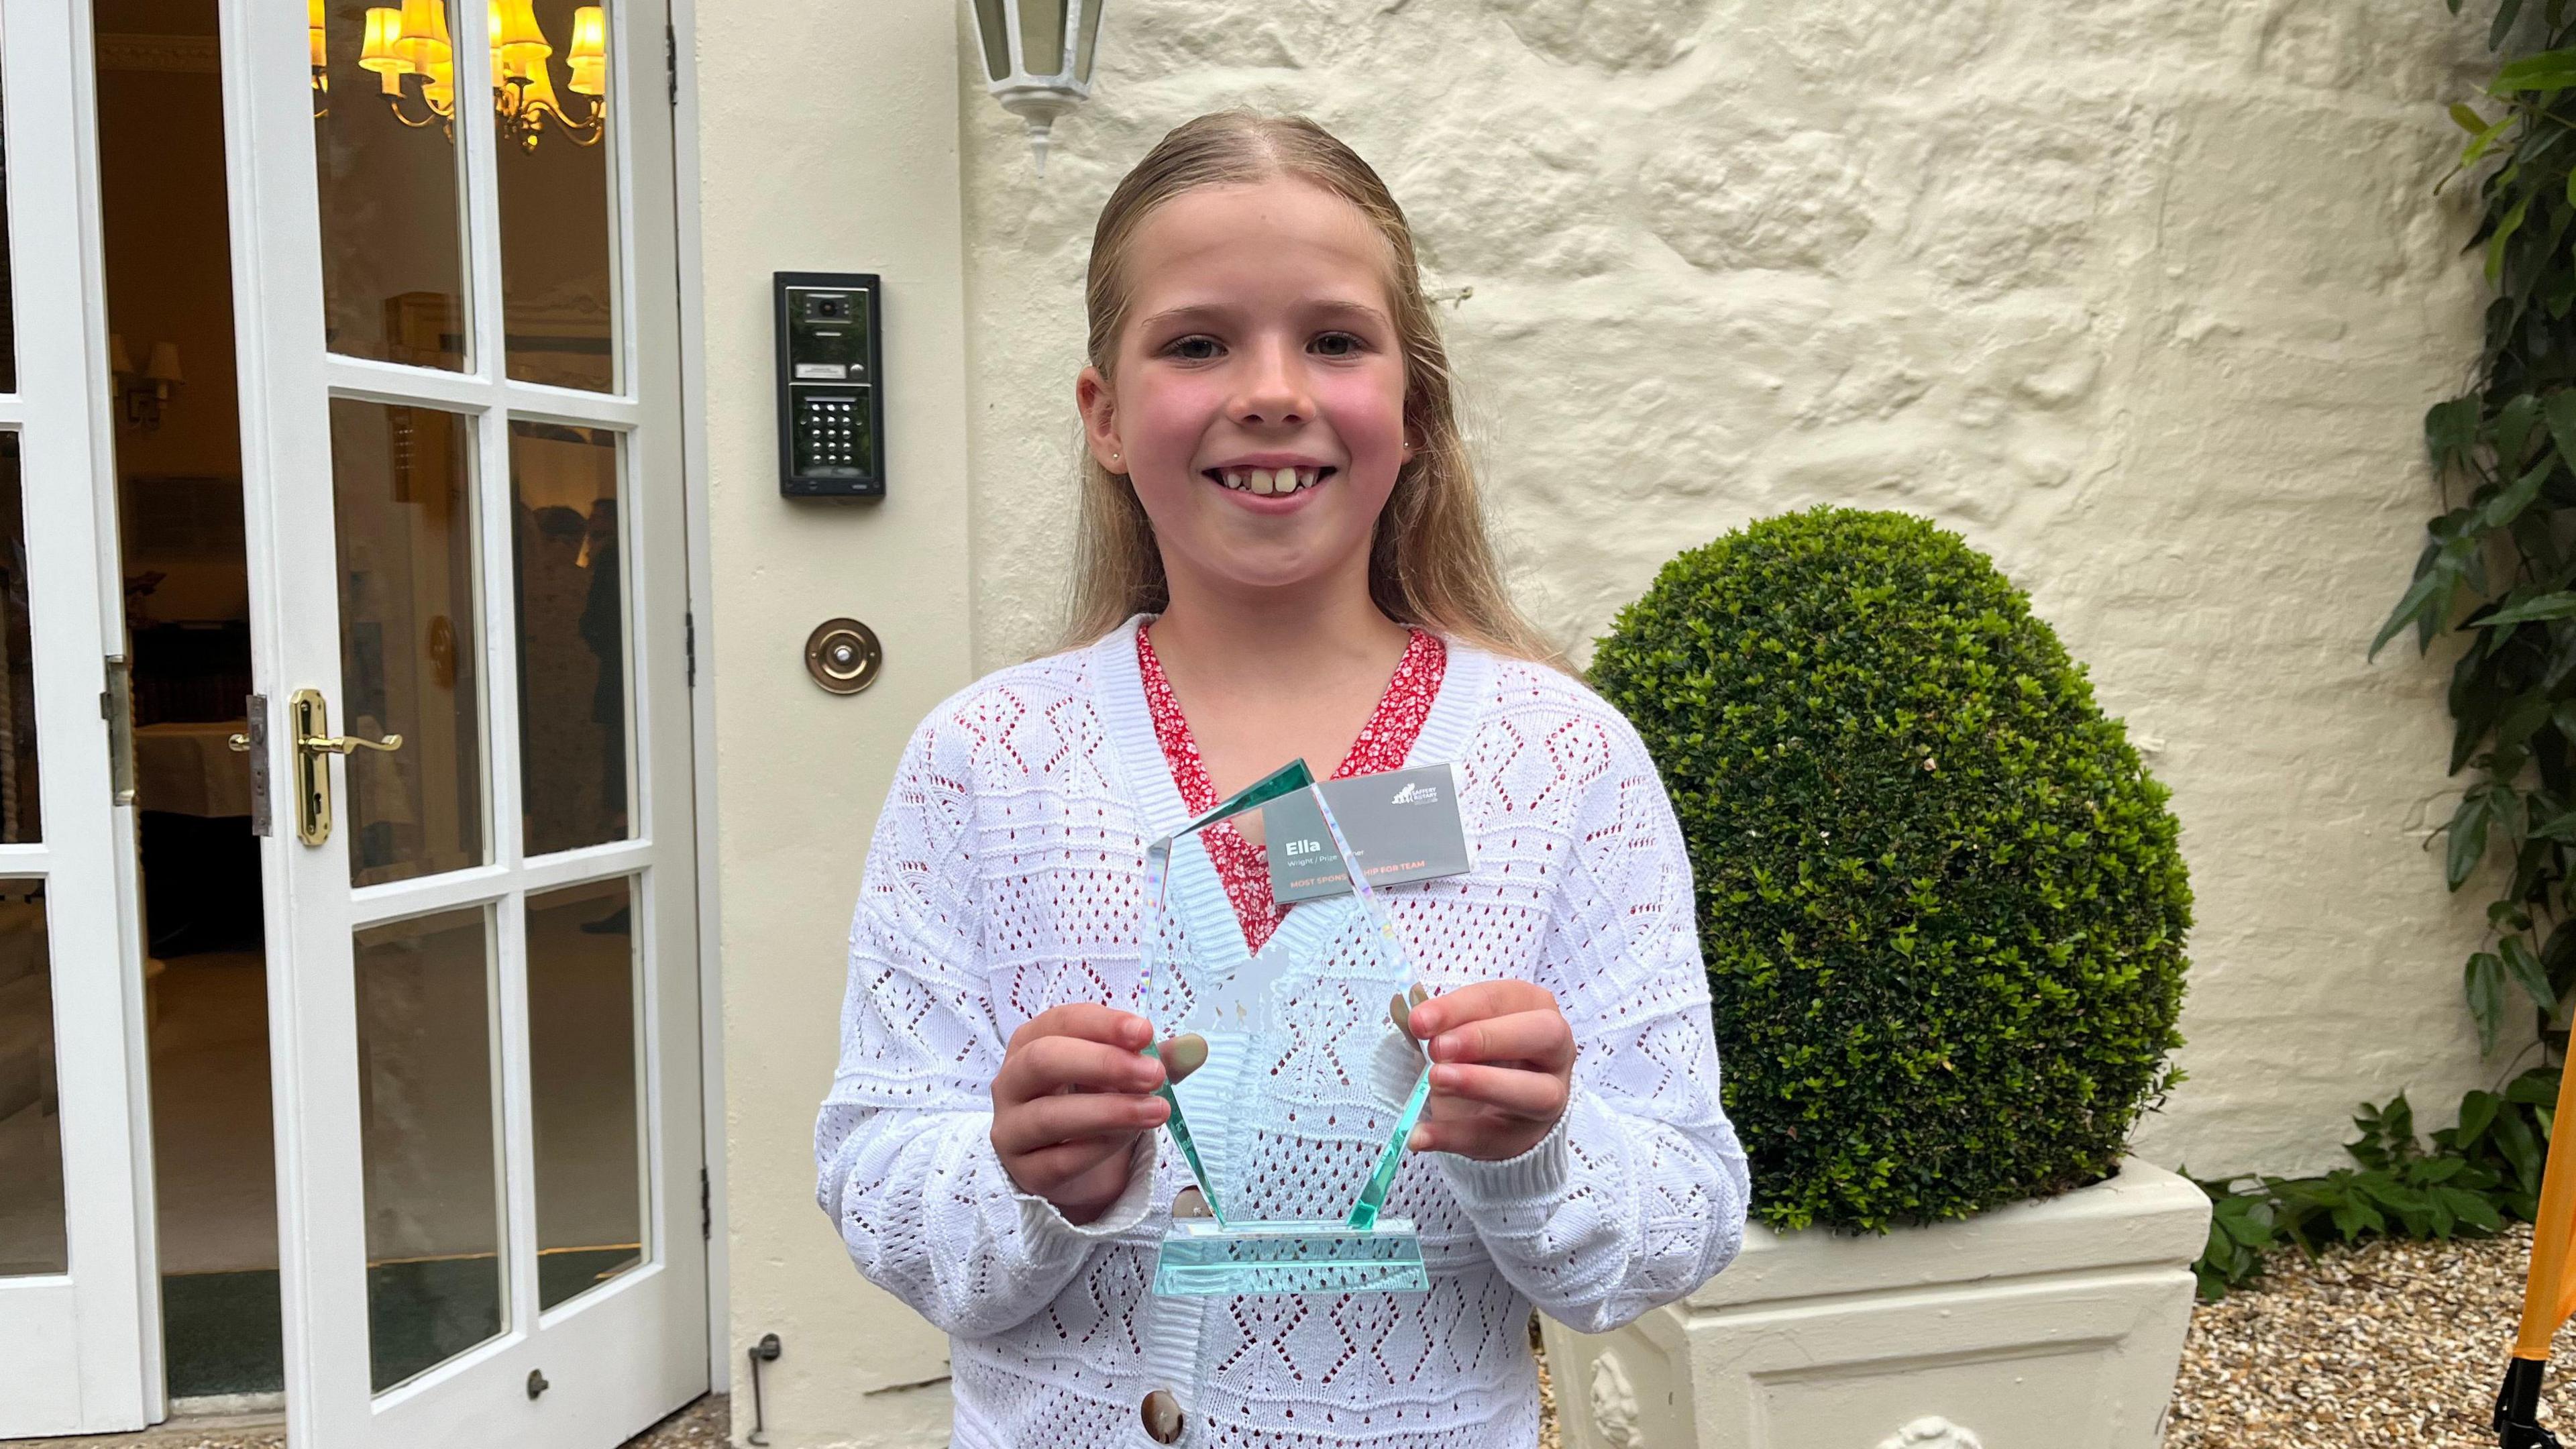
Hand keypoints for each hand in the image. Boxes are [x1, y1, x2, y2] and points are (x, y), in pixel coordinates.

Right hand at [990, 1004, 1170, 1224]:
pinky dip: (1100, 1149)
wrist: (1074, 1164)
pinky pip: (1060, 1160)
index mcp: (1032, 1041)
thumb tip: (1197, 1046)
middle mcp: (1012, 1080)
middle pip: (1044, 1061)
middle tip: (1154, 1074)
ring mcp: (1011, 1128)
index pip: (1062, 1021)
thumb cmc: (1093, 1101)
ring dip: (1110, 1111)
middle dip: (1103, 1063)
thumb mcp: (1126, 1075)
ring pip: (1050, 1115)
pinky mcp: (1024, 1172)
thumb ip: (1158, 1058)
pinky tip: (1130, 1140)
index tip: (1146, 1032)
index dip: (1104, 1024)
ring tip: (1157, 1111)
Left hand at [1403, 981, 1575, 1161]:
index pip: (1502, 998)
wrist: (1490, 1108)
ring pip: (1537, 1092)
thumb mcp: (1453, 1032)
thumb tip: (1403, 1003)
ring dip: (1482, 1084)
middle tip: (1437, 1049)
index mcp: (1534, 1007)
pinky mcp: (1528, 1135)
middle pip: (1544, 1034)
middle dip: (1487, 1038)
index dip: (1460, 1007)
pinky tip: (1419, 1135)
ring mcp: (1550, 1095)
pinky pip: (1494, 1137)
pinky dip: (1453, 1137)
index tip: (1419, 1020)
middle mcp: (1556, 1049)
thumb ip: (1430, 1021)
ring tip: (1436, 1081)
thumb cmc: (1477, 1055)